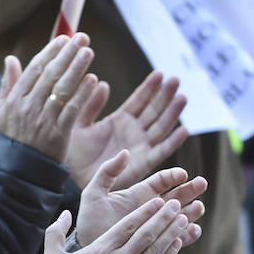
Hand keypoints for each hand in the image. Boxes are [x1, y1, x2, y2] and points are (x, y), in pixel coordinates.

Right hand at [0, 34, 107, 162]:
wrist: (17, 171)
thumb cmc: (12, 138)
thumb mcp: (2, 111)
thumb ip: (8, 84)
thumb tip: (10, 59)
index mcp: (15, 99)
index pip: (35, 69)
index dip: (50, 52)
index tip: (63, 39)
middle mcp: (28, 107)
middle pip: (50, 75)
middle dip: (67, 54)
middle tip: (82, 38)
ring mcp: (43, 120)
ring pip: (62, 89)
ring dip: (77, 68)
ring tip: (88, 52)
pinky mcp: (58, 134)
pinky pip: (72, 110)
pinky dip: (82, 95)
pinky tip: (93, 80)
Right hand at [42, 195, 195, 253]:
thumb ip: (55, 233)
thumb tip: (63, 213)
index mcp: (100, 250)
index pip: (128, 225)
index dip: (145, 211)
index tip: (158, 201)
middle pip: (146, 234)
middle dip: (163, 217)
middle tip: (176, 204)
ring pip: (156, 249)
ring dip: (171, 233)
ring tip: (183, 219)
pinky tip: (177, 243)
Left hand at [65, 70, 187, 188]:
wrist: (70, 179)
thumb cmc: (72, 153)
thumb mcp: (79, 124)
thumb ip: (91, 105)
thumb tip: (102, 83)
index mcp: (119, 120)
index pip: (139, 100)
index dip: (150, 87)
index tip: (161, 73)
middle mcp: (133, 132)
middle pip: (154, 110)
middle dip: (165, 95)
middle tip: (175, 79)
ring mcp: (140, 146)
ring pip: (161, 126)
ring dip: (173, 113)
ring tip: (182, 97)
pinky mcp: (143, 163)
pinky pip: (161, 151)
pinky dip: (173, 142)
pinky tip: (184, 130)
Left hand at [76, 152, 205, 247]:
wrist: (88, 249)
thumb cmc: (89, 221)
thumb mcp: (94, 194)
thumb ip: (107, 172)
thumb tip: (125, 152)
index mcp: (139, 194)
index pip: (161, 180)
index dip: (173, 176)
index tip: (182, 174)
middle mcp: (151, 209)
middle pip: (177, 196)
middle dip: (190, 189)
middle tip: (202, 184)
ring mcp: (156, 227)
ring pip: (181, 216)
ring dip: (192, 211)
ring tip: (198, 207)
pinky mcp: (158, 244)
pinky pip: (177, 238)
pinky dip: (187, 234)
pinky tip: (192, 229)